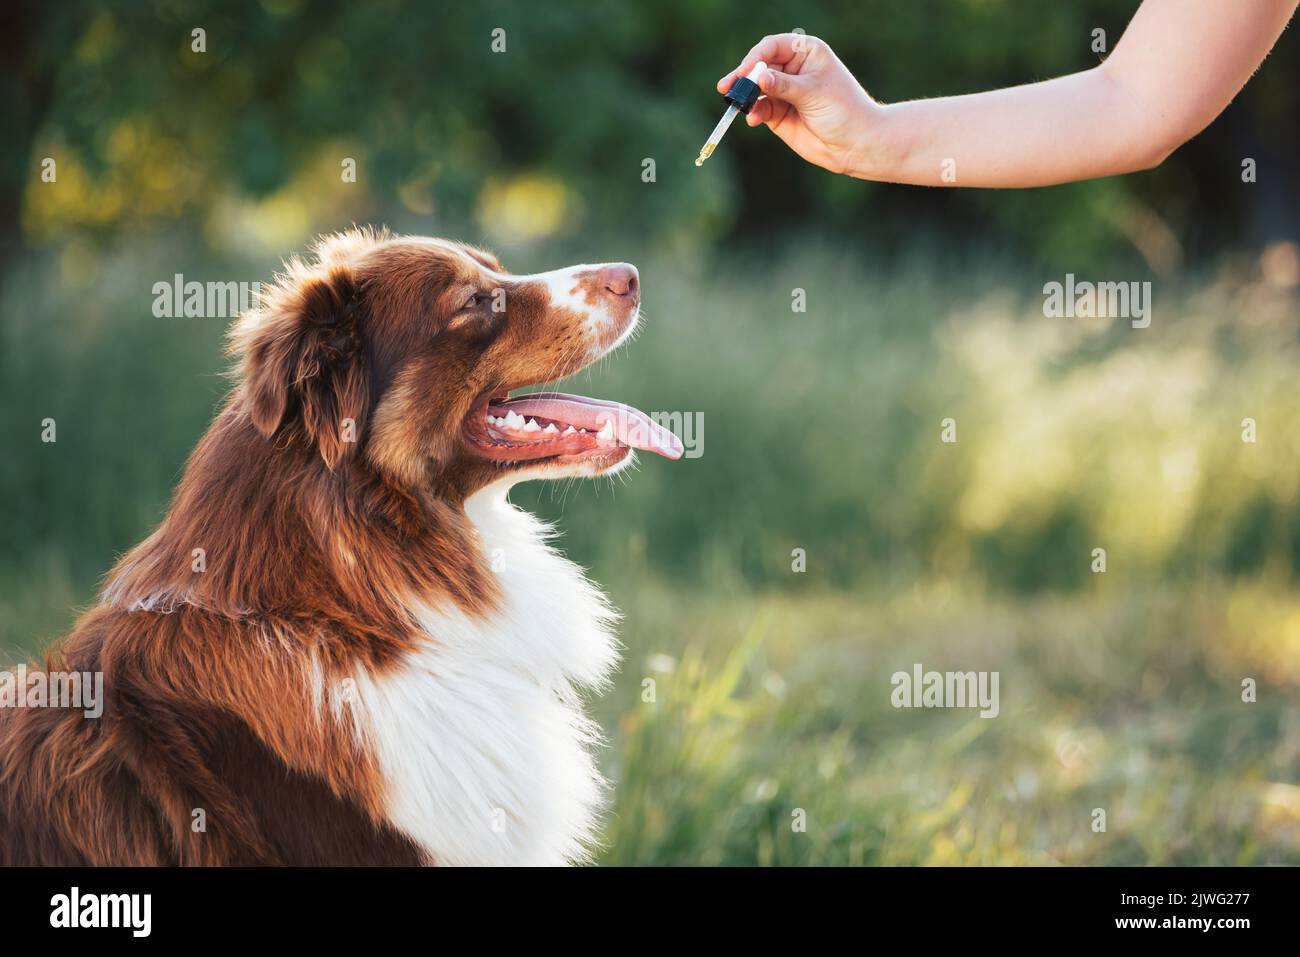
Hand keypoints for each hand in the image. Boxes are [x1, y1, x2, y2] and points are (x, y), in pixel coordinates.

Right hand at [717, 34, 883, 176]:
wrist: (855, 144)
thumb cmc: (843, 110)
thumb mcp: (812, 92)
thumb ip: (782, 85)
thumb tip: (757, 77)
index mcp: (806, 52)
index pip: (772, 47)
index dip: (755, 58)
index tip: (746, 72)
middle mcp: (792, 69)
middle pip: (759, 67)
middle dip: (743, 77)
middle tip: (726, 87)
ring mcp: (784, 92)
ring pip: (755, 90)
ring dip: (745, 97)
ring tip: (738, 105)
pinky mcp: (778, 114)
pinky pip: (759, 109)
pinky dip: (753, 113)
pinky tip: (752, 119)